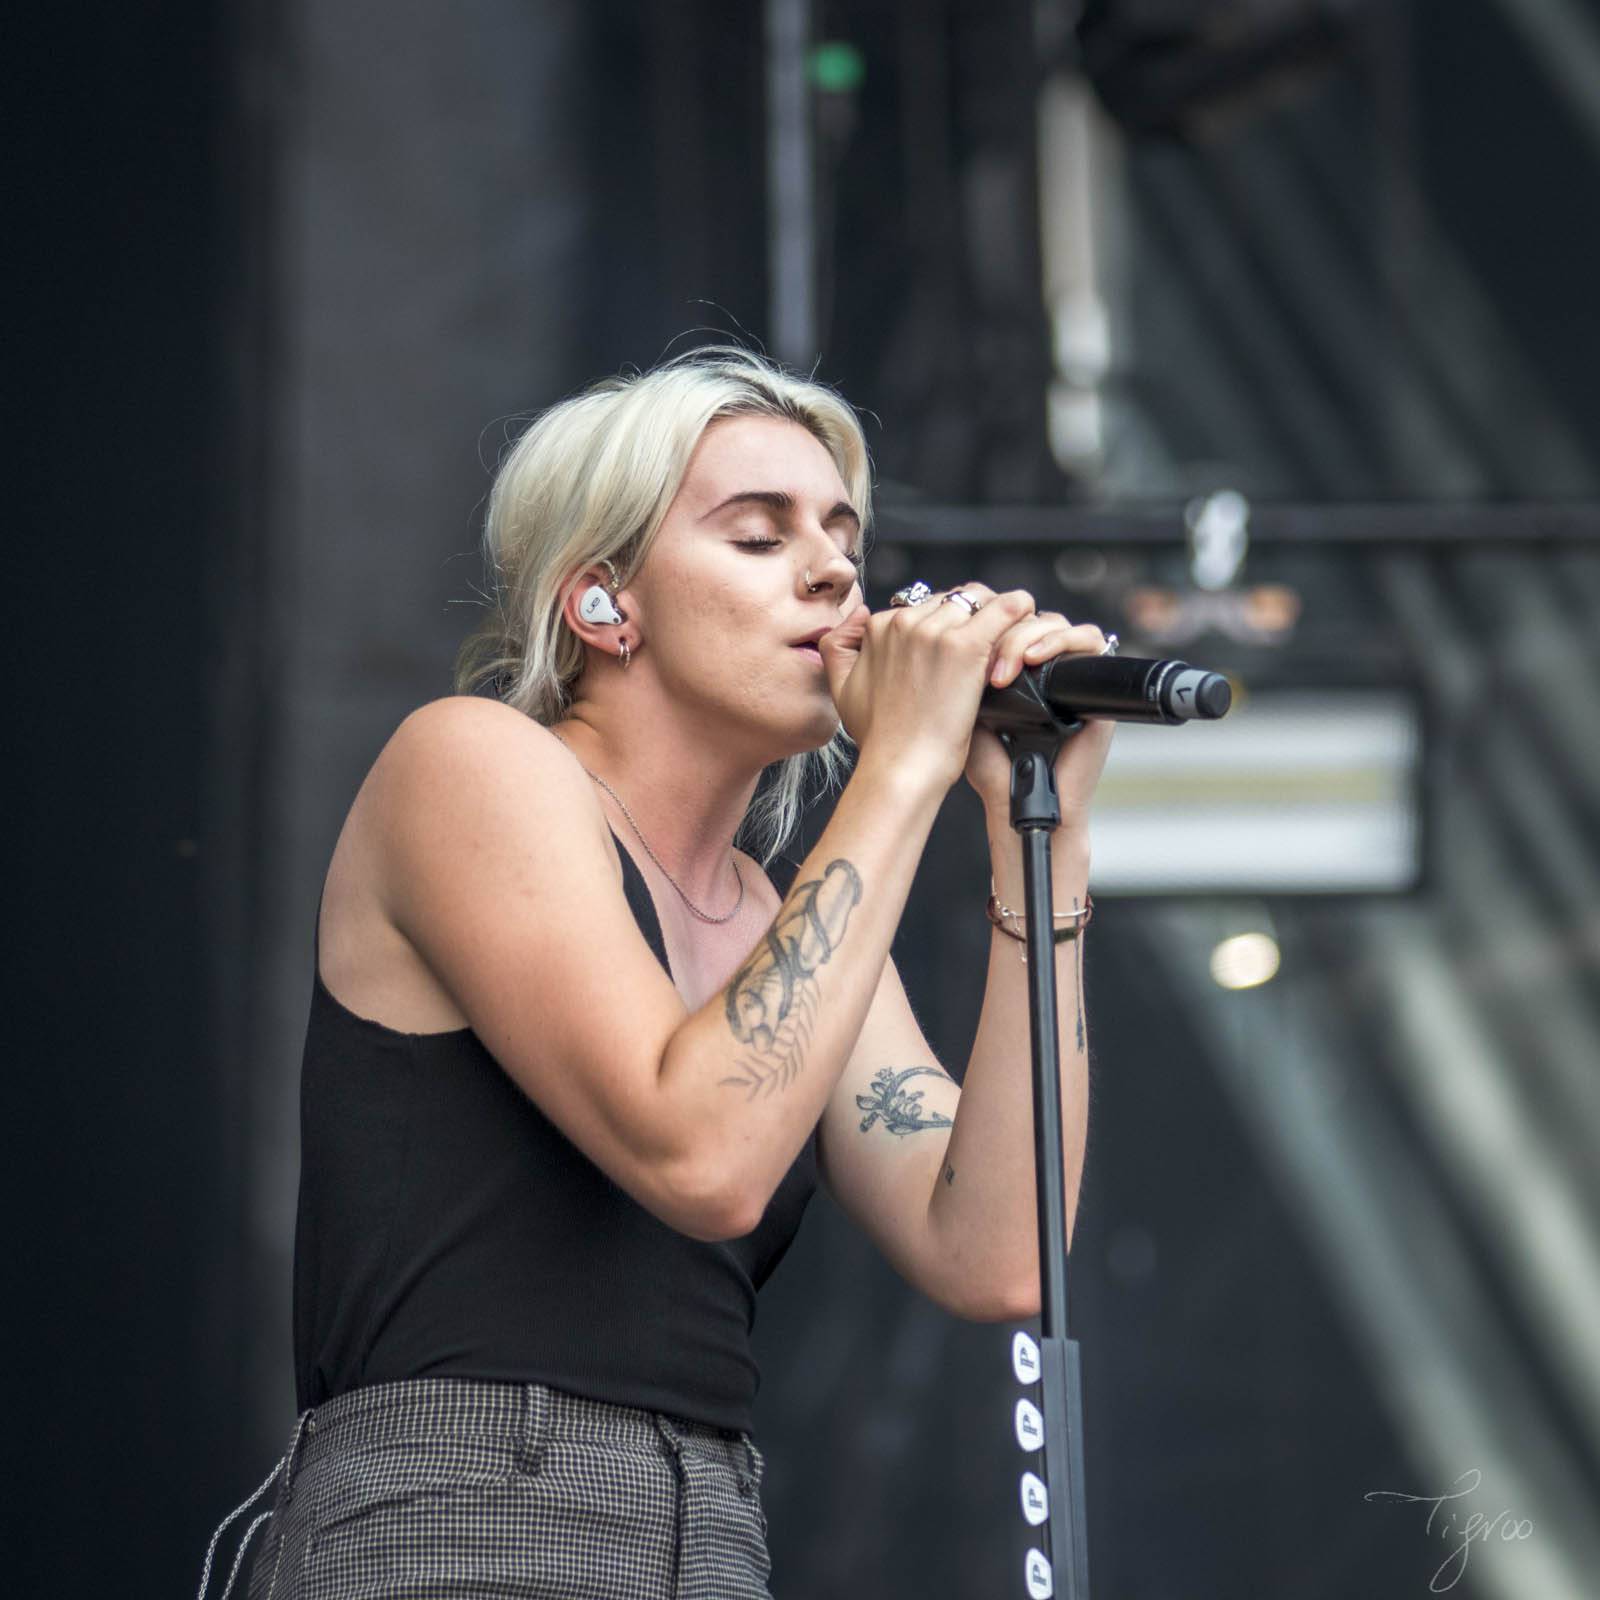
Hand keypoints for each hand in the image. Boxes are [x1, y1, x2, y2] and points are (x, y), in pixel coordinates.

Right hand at [819, 586, 1038, 792]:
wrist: (900, 766)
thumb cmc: (878, 737)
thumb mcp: (840, 688)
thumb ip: (838, 646)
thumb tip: (861, 615)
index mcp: (879, 628)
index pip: (923, 605)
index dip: (944, 625)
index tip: (957, 651)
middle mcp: (905, 622)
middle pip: (952, 600)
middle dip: (970, 618)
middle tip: (987, 645)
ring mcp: (935, 632)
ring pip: (978, 599)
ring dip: (995, 616)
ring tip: (1007, 639)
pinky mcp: (965, 647)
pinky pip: (1006, 609)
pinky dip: (1019, 610)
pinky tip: (1027, 618)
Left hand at [962, 605, 1115, 830]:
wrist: (1020, 806)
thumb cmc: (994, 772)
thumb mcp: (967, 715)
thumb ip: (964, 677)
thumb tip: (953, 635)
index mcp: (1015, 672)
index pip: (1007, 623)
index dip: (988, 625)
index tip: (964, 649)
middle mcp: (1045, 669)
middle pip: (1030, 617)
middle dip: (1005, 634)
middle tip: (989, 671)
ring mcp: (1071, 675)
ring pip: (1056, 622)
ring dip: (1028, 636)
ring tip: (1006, 670)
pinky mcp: (1096, 686)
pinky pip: (1090, 640)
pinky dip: (1062, 640)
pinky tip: (1035, 660)